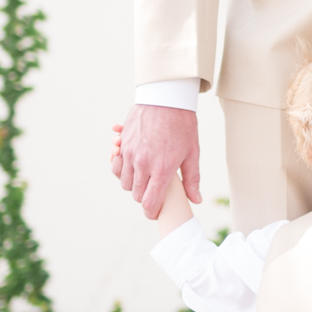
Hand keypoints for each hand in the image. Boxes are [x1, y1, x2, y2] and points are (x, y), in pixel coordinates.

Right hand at [112, 103, 200, 218]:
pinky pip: (116, 165)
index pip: (150, 202)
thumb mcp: (192, 153)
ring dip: (133, 184)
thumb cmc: (182, 125)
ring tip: (144, 177)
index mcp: (162, 169)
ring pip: (125, 182)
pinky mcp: (122, 144)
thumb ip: (192, 179)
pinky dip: (121, 169)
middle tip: (153, 191)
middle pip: (136, 195)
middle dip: (144, 197)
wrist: (166, 98)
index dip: (152, 212)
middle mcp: (143, 164)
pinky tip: (132, 165)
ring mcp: (130, 153)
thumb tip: (196, 200)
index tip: (155, 213)